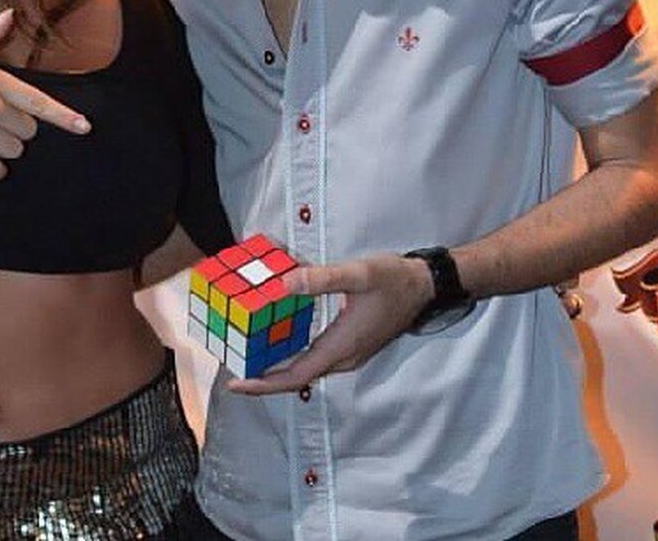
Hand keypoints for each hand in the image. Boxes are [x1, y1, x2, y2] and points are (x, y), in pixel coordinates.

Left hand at [228, 254, 431, 394]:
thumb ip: (322, 278)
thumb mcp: (359, 274)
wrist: (425, 286)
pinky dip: (294, 348)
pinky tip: (280, 331)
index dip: (264, 383)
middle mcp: (343, 356)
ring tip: (248, 351)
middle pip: (296, 376)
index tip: (236, 383)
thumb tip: (285, 282)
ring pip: (306, 365)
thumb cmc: (395, 280)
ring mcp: (348, 352)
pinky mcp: (351, 342)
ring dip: (277, 363)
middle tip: (233, 365)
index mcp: (342, 346)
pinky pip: (315, 354)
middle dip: (263, 375)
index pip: (295, 375)